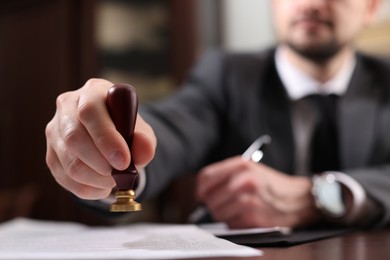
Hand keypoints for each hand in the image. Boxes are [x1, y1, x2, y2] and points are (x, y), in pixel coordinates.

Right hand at [45, 79, 155, 199]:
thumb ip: (145, 141)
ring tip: (115, 179)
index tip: (124, 161)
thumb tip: (143, 150)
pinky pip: (65, 179)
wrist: (113, 139)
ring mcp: (55, 131)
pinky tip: (103, 185)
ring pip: (69, 163)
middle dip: (101, 163)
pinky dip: (88, 189)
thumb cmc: (127, 131)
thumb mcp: (142, 132)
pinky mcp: (51, 154)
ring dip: (96, 178)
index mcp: (93, 91)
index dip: (106, 138)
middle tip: (120, 173)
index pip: (90, 111)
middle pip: (74, 138)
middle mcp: (67, 106)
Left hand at [196, 157, 320, 228]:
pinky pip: (230, 224)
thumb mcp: (251, 169)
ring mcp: (248, 199)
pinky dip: (235, 223)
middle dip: (212, 204)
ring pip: (217, 213)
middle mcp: (244, 180)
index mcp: (241, 164)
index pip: (206, 177)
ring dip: (224, 215)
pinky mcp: (253, 217)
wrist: (300, 199)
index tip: (202, 195)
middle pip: (209, 198)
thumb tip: (201, 192)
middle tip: (222, 205)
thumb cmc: (272, 185)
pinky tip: (247, 216)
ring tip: (239, 209)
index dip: (200, 189)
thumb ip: (226, 175)